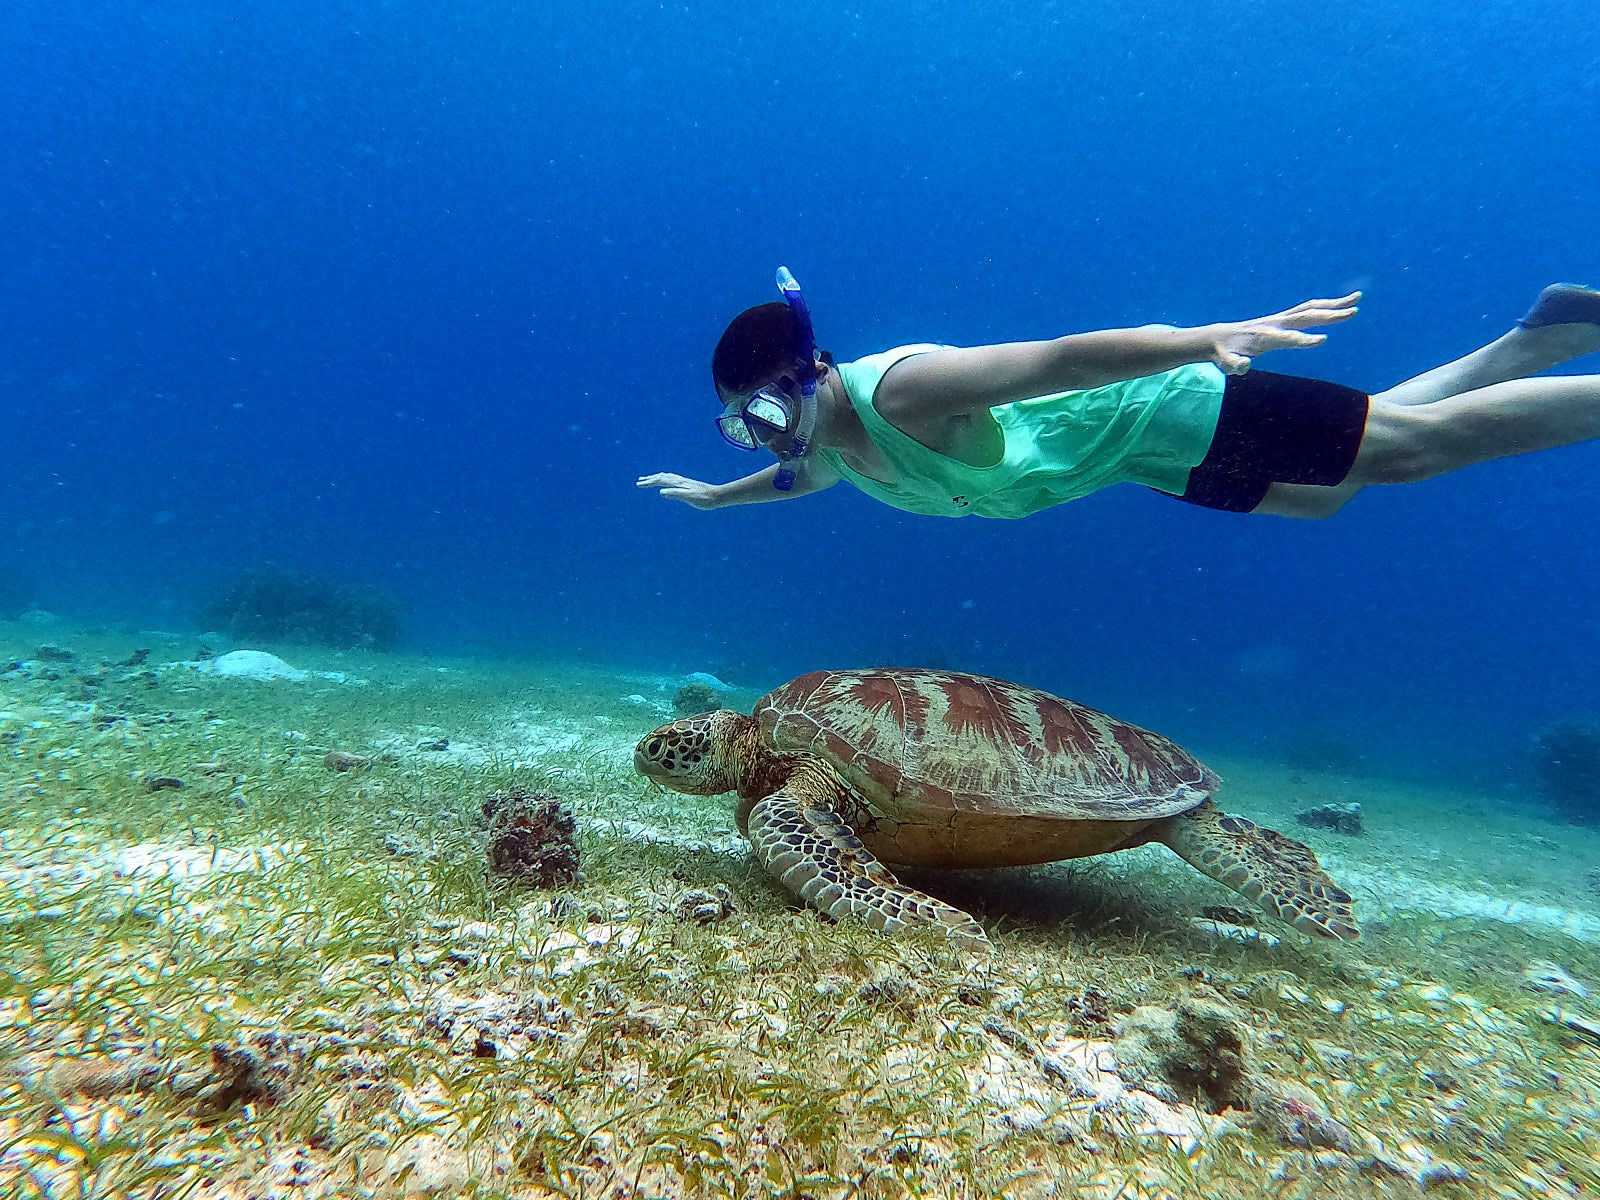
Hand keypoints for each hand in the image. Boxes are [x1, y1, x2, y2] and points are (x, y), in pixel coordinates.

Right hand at [636, 472, 721, 509]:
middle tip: (639, 481)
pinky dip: (666, 478)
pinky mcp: (688, 484)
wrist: (717, 495)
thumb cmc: (704, 499)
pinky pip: (673, 479)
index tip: (639, 484)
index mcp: (678, 483)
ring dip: (657, 477)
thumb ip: (675, 494)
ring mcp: (684, 482)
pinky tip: (667, 481)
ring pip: (667, 477)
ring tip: (650, 479)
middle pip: (662, 477)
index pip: (660, 481)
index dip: (649, 482)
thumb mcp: (689, 498)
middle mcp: (680, 480)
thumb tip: (661, 492)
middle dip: (650, 479)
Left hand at [1205, 292, 1360, 374]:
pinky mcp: (1284, 319)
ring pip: (1311, 309)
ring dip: (1334, 304)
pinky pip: (1308, 310)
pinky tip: (1340, 305)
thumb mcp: (1226, 363)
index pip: (1288, 338)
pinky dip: (1325, 306)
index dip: (1303, 340)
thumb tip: (1242, 367)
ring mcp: (1281, 319)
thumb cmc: (1225, 354)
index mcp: (1265, 336)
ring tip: (1357, 299)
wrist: (1219, 337)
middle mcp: (1276, 324)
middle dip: (1330, 315)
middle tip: (1353, 312)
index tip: (1322, 340)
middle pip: (1306, 317)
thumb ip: (1234, 365)